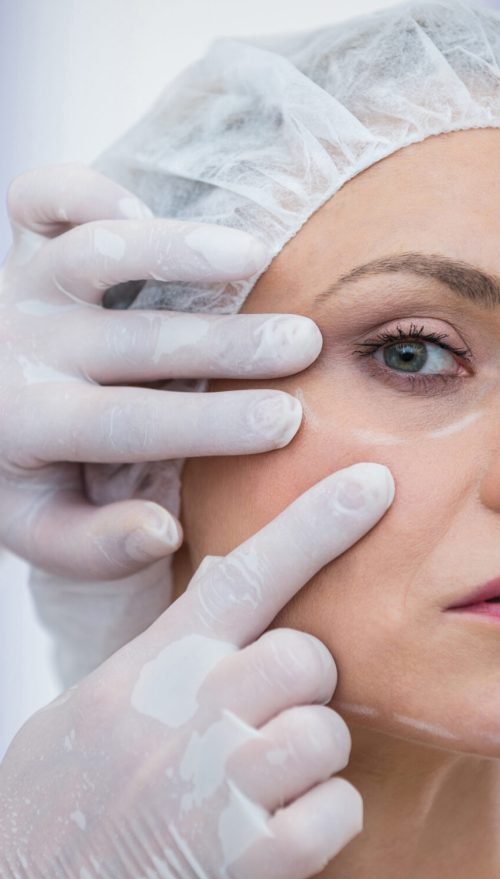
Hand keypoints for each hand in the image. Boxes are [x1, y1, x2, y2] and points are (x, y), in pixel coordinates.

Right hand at [0, 462, 393, 878]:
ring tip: (257, 789)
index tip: (369, 488)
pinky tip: (272, 839)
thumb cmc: (54, 817)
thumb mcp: (89, 712)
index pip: (242, 576)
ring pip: (327, 733)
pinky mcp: (247, 863)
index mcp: (149, 672)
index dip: (313, 525)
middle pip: (306, 656)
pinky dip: (321, 825)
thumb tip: (222, 600)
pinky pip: (336, 813)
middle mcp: (187, 716)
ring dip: (308, 761)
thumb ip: (161, 657)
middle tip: (264, 721)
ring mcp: (218, 787)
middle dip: (302, 685)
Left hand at [1, 162, 320, 580]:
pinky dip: (87, 190)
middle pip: (134, 340)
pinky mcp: (21, 248)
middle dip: (227, 342)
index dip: (210, 423)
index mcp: (29, 426)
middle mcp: (24, 349)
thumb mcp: (50, 536)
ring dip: (178, 250)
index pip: (130, 423)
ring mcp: (22, 289)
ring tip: (256, 255)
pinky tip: (146, 207)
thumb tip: (165, 528)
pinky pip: (39, 199)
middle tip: (302, 344)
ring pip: (95, 255)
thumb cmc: (24, 483)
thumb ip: (102, 546)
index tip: (285, 422)